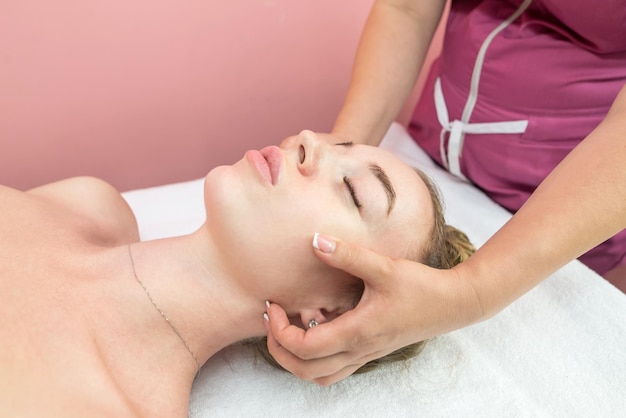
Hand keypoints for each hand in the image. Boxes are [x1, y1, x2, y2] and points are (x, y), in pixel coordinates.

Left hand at [264, 233, 479, 385]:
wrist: (454, 304)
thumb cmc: (421, 287)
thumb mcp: (384, 267)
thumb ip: (348, 255)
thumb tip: (315, 240)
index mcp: (358, 331)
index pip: (305, 346)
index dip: (280, 330)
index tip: (275, 305)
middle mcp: (359, 350)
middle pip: (305, 370)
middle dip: (279, 350)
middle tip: (272, 320)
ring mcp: (366, 354)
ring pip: (319, 376)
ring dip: (296, 359)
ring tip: (289, 328)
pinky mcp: (371, 351)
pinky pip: (335, 369)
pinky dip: (316, 359)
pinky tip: (318, 327)